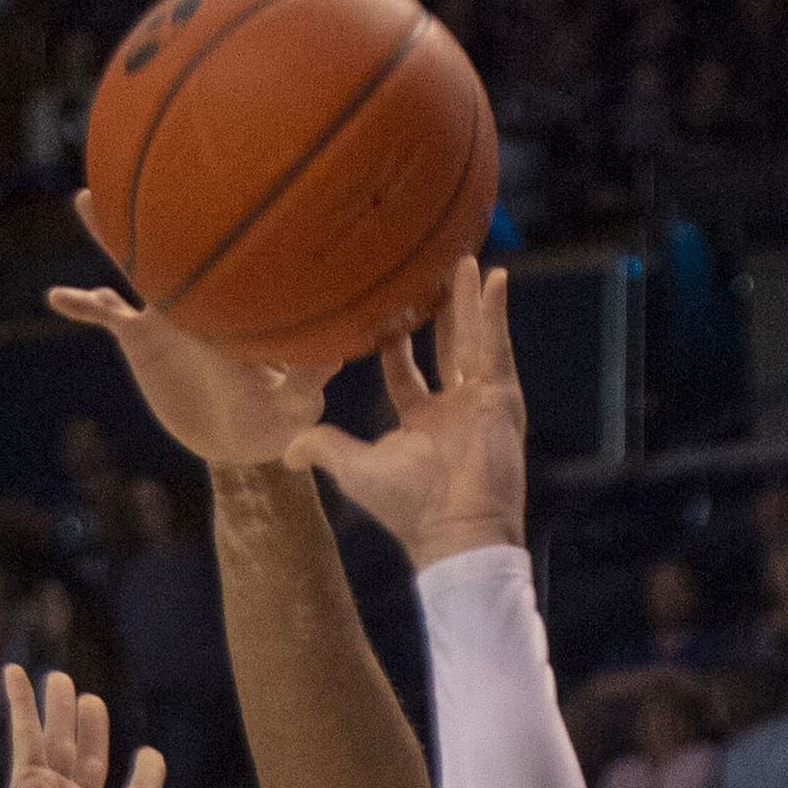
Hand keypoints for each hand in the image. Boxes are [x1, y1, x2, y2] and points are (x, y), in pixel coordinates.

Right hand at [0, 667, 215, 787]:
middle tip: (91, 700)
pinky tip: (15, 673)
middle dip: (91, 729)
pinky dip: (20, 704)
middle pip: (91, 757)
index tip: (149, 755)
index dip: (147, 771)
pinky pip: (24, 737)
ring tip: (59, 678)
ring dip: (58, 710)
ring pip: (58, 742)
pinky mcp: (26, 785)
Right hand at [49, 204, 337, 464]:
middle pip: (179, 244)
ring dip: (109, 235)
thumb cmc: (276, 417)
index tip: (226, 183)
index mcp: (239, 303)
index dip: (231, 223)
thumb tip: (336, 357)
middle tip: (145, 154)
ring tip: (85, 198)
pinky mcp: (143, 338)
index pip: (235, 258)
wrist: (236, 441)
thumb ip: (310, 379)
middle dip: (165, 206)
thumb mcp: (297, 404)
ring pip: (135, 265)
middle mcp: (203, 297)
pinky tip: (56, 298)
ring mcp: (169, 313)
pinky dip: (82, 305)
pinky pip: (105, 316)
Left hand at [286, 257, 525, 571]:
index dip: (393, 342)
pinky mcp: (501, 399)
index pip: (404, 371)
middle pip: (444, 347)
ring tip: (463, 259)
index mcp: (419, 422)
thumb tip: (286, 453)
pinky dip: (496, 314)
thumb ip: (323, 448)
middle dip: (440, 312)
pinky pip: (498, 347)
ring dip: (469, 300)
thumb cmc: (407, 506)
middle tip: (432, 273)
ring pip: (473, 339)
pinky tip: (495, 278)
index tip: (381, 310)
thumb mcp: (354, 469)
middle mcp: (451, 409)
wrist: (455, 528)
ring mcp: (479, 402)